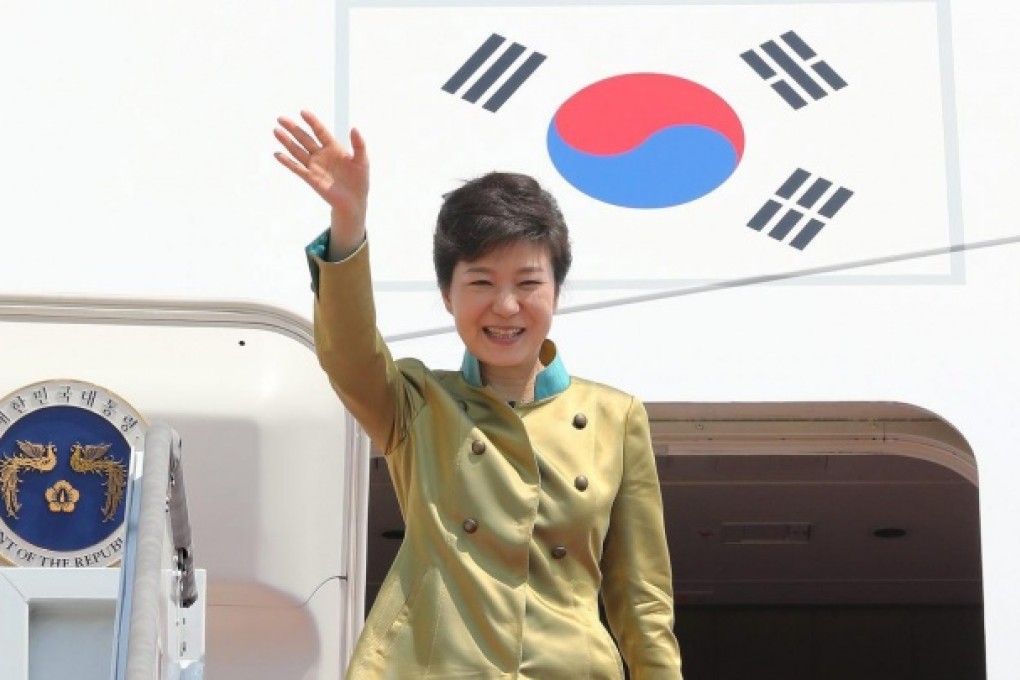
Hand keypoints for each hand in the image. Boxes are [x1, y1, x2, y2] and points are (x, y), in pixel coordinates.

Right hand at [274, 111, 368, 250]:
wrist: (354, 201)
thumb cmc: (359, 180)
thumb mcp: (362, 160)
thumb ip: (359, 144)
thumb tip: (354, 128)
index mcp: (333, 148)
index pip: (320, 131)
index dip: (312, 122)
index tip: (303, 112)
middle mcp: (321, 155)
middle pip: (305, 138)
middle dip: (293, 128)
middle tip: (281, 118)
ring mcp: (315, 166)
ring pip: (298, 151)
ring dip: (287, 141)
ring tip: (276, 131)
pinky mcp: (311, 178)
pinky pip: (297, 168)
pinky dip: (287, 162)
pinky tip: (278, 154)